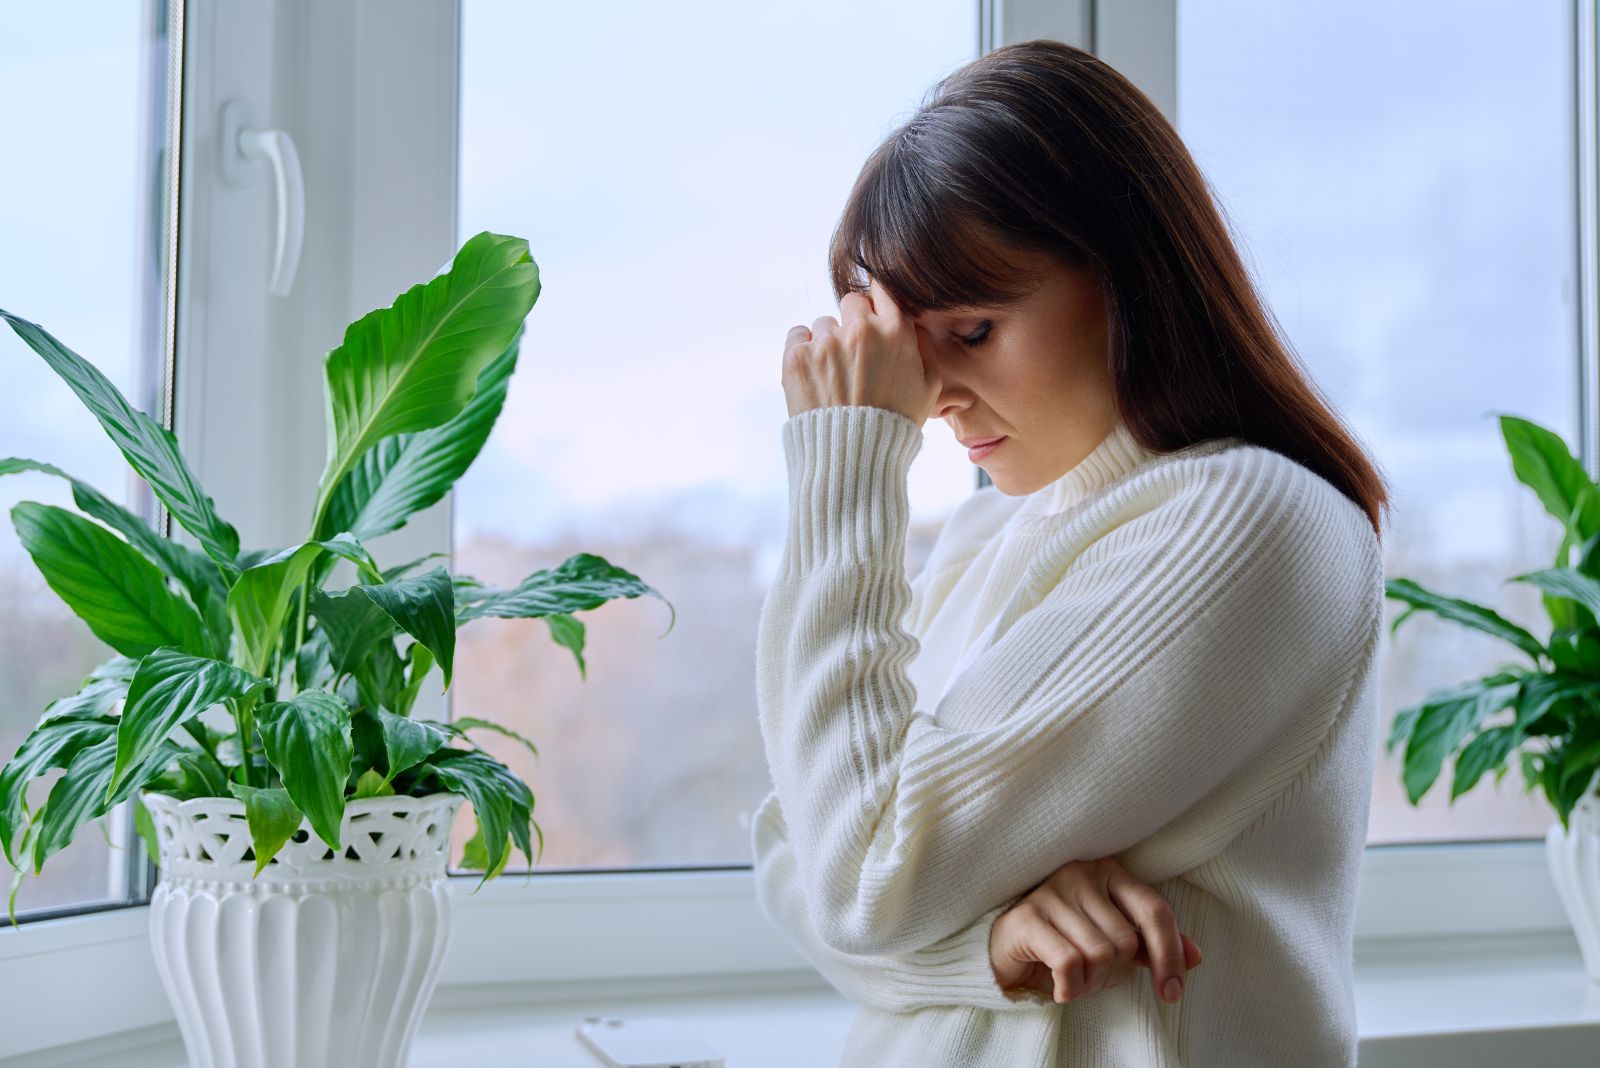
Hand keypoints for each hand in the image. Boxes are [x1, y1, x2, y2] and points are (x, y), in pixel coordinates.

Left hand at [781, 276, 940, 423]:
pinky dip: (804, 350)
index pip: (883, 289)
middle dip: (854, 321)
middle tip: (856, 354)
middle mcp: (859, 330)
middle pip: (852, 301)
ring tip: (836, 377)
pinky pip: (797, 334)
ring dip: (829, 342)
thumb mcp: (929, 387)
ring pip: (824, 323)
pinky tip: (816, 375)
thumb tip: (911, 321)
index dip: (879, 303)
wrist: (851, 458)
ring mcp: (825, 343)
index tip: (875, 316)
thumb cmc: (895, 424)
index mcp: (894, 331)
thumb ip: (924, 345)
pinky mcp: (796, 357)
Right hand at [988, 856, 1202, 1005]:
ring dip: (1091, 984)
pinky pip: (1069, 962)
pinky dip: (1070, 987)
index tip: (1172, 991)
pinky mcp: (1027, 916)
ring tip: (1075, 983)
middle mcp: (1081, 874)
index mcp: (1110, 873)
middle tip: (1094, 981)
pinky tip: (1060, 990)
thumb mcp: (1113, 944)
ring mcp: (1052, 892)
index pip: (1155, 910)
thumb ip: (1150, 947)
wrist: (1006, 952)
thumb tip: (1196, 957)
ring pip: (1099, 954)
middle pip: (1126, 941)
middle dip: (1115, 975)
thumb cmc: (1065, 943)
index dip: (1170, 954)